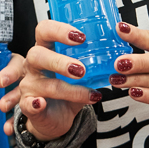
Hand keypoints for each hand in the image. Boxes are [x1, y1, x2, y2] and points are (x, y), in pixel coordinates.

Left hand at [0, 52, 23, 136]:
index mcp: (6, 63)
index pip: (15, 62)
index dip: (11, 71)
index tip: (0, 82)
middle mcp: (18, 78)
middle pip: (25, 82)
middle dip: (15, 93)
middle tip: (2, 104)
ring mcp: (20, 95)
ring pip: (25, 100)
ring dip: (15, 110)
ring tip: (2, 118)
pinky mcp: (19, 110)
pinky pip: (22, 116)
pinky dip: (15, 123)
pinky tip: (7, 129)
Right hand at [18, 21, 102, 141]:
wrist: (55, 117)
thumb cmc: (67, 90)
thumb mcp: (82, 76)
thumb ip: (95, 67)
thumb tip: (120, 58)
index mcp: (46, 50)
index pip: (45, 31)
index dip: (59, 30)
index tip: (81, 37)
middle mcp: (34, 65)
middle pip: (37, 54)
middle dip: (60, 61)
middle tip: (81, 69)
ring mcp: (30, 85)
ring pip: (43, 83)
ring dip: (66, 88)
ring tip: (87, 93)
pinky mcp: (28, 105)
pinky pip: (28, 104)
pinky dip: (35, 104)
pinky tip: (42, 103)